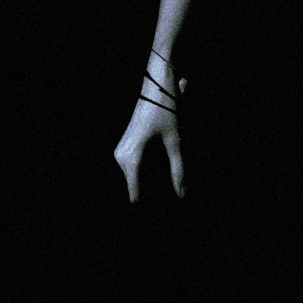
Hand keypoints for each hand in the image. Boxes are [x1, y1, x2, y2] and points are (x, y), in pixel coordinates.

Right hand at [115, 80, 185, 202]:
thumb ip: (178, 170)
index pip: (135, 193)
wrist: (156, 86)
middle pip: (135, 187)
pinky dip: (146, 174)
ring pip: (134, 178)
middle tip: (171, 200)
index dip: (146, 206)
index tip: (158, 217)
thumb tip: (182, 195)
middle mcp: (121, 157)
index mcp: (132, 158)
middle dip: (150, 195)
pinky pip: (133, 169)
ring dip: (149, 184)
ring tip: (168, 186)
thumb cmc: (166, 111)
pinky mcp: (125, 148)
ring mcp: (121, 152)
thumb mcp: (176, 142)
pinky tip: (160, 174)